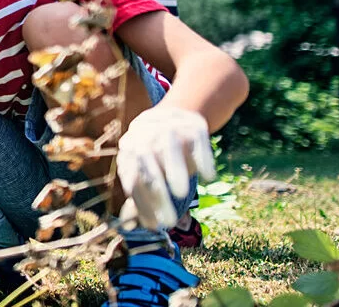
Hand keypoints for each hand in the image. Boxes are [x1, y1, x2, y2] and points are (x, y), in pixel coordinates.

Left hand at [116, 106, 215, 228]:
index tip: (153, 226)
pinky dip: (203, 157)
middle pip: (148, 167)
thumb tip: (131, 226)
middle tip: (169, 221)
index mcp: (130, 152)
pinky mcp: (193, 124)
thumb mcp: (145, 169)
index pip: (134, 181)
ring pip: (169, 149)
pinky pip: (197, 140)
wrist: (175, 113)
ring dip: (175, 171)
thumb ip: (141, 194)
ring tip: (181, 194)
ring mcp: (168, 127)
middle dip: (157, 195)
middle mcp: (145, 138)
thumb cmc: (157, 151)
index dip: (142, 204)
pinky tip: (208, 176)